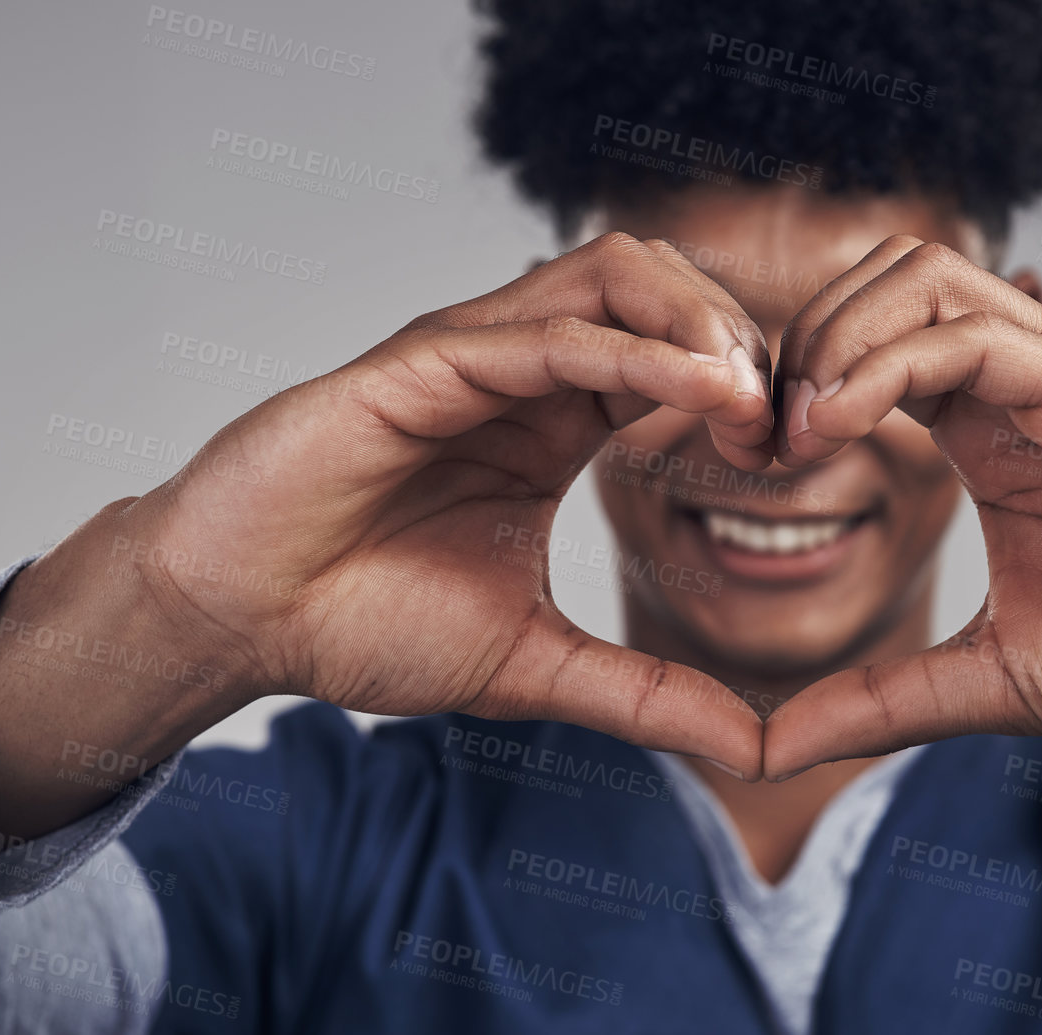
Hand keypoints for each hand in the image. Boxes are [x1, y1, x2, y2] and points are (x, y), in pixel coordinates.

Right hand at [132, 233, 774, 768]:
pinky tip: (700, 390)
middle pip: (668, 290)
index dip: (756, 393)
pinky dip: (632, 349)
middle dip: (746, 341)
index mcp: (559, 423)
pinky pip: (545, 331)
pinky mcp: (422, 363)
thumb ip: (646, 695)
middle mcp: (525, 373)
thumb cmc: (361, 623)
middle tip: (787, 427)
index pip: (686, 359)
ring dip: (701, 322)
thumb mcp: (535, 666)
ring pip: (616, 274)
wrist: (241, 622)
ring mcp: (475, 356)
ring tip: (751, 399)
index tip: (800, 458)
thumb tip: (755, 752)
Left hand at [760, 238, 1041, 780]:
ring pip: (918, 276)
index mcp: (982, 429)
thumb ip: (876, 703)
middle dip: (796, 344)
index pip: (860, 346)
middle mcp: (1015, 383)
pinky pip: (974, 334)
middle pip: (876, 282)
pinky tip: (839, 428)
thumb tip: (764, 751)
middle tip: (758, 439)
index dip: (788, 386)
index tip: (747, 463)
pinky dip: (886, 363)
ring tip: (799, 431)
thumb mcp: (986, 682)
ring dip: (834, 337)